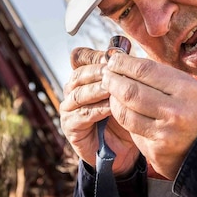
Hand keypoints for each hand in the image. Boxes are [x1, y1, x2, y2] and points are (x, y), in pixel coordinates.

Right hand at [60, 47, 139, 174]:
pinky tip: (111, 108)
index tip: (114, 57)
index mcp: (84, 77)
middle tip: (115, 71)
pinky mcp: (70, 127)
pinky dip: (96, 109)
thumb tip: (123, 47)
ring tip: (114, 88)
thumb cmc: (127, 116)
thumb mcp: (128, 91)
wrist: (125, 150)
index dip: (95, 56)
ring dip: (97, 89)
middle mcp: (73, 90)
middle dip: (97, 71)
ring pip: (78, 93)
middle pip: (79, 74)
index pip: (81, 58)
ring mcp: (69, 109)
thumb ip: (123, 72)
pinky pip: (81, 115)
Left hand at [102, 53, 196, 179]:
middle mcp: (175, 112)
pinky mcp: (155, 151)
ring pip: (125, 113)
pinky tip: (123, 111)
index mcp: (186, 90)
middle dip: (112, 81)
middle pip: (130, 92)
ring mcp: (164, 134)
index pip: (145, 70)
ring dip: (113, 100)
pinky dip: (124, 118)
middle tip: (106, 75)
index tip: (113, 59)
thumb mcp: (188, 86)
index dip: (123, 63)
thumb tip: (125, 61)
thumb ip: (160, 76)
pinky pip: (132, 131)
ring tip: (112, 92)